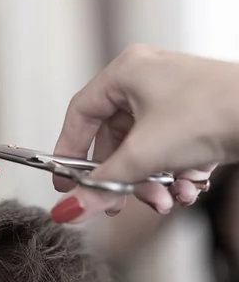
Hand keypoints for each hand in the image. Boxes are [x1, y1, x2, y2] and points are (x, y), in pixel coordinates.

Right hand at [50, 45, 238, 222]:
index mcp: (127, 72)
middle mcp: (147, 81)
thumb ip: (101, 184)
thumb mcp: (144, 155)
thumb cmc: (215, 110)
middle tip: (114, 202)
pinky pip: (167, 151)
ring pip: (142, 150)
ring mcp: (173, 99)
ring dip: (149, 183)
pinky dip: (172, 175)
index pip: (81, 114)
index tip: (65, 182)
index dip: (69, 152)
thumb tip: (69, 209)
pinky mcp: (195, 118)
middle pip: (113, 139)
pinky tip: (185, 190)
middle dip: (120, 177)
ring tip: (162, 201)